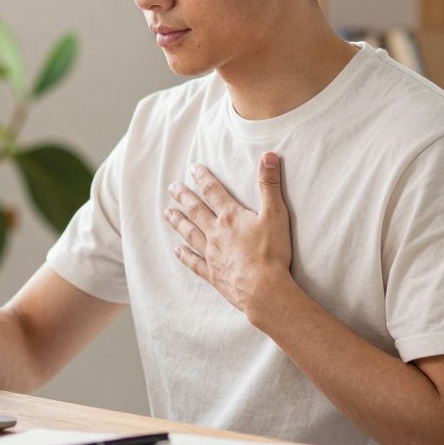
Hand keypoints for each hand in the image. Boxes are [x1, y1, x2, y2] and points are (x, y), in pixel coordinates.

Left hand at [162, 152, 295, 319]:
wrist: (264, 289)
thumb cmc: (272, 252)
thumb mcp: (276, 214)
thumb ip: (270, 184)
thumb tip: (268, 155)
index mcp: (231, 217)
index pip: (213, 192)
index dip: (203, 178)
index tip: (192, 168)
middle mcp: (216, 233)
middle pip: (196, 211)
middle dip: (184, 197)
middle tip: (171, 187)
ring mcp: (212, 254)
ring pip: (190, 234)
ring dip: (178, 222)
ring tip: (167, 213)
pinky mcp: (212, 274)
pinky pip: (194, 262)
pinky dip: (184, 256)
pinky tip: (177, 250)